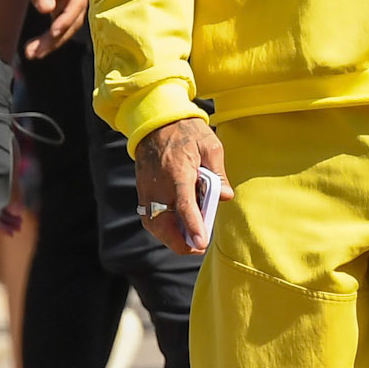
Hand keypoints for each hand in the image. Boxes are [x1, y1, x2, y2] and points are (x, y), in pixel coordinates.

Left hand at [2, 0, 88, 57]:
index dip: (67, 19)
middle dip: (57, 37)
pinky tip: (36, 46)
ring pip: (68, 22)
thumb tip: (48, 10)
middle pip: (74, 16)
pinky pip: (59, 20)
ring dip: (53, 40)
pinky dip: (49, 35)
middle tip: (36, 52)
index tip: (52, 33)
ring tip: (32, 53)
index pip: (78, 0)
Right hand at [135, 119, 231, 256]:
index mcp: (178, 172)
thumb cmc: (186, 134)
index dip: (194, 226)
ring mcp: (147, 191)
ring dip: (172, 238)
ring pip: (155, 226)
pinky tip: (177, 227)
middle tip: (201, 244)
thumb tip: (225, 197)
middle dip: (183, 242)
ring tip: (191, 238)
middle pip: (165, 225)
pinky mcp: (142, 193)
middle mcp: (158, 185)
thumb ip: (219, 174)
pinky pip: (150, 219)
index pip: (184, 205)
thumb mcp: (210, 146)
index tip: (202, 243)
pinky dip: (163, 229)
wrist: (156, 124)